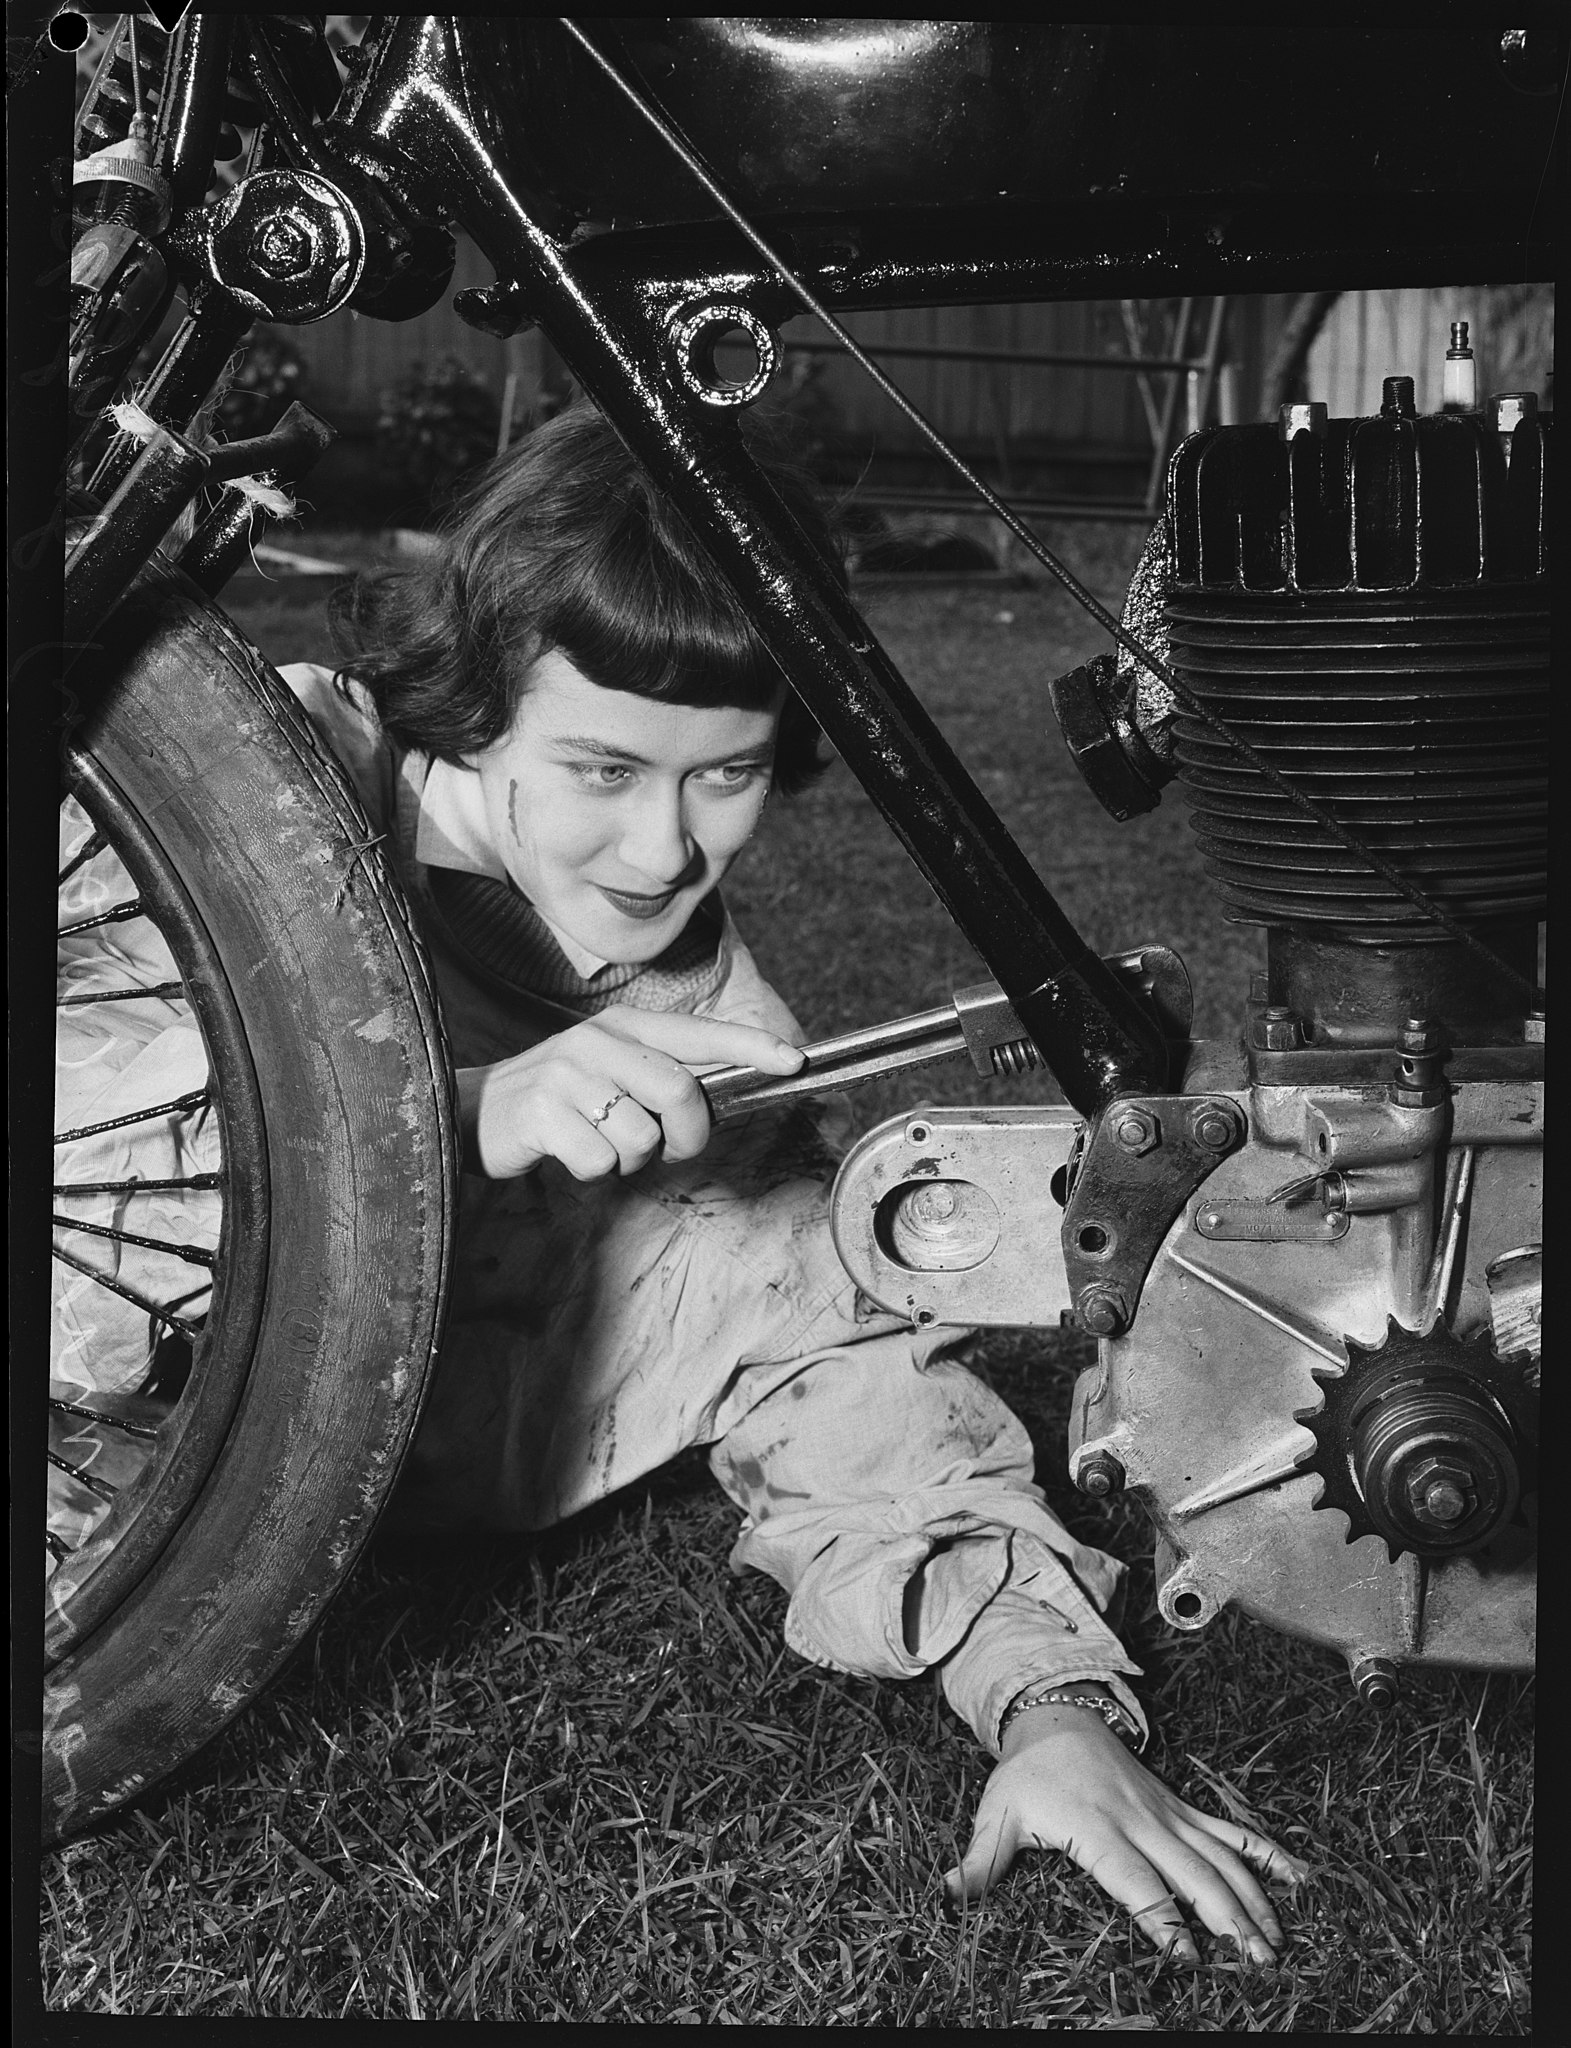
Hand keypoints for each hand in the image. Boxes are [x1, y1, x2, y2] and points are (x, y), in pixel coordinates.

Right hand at [456, 1006, 804, 1179]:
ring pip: (642, 1136)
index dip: (752, 1047)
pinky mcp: (541, 1113)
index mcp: (623, 1029)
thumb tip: (717, 1105)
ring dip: (630, 1159)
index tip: (796, 1061)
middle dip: (688, 1133)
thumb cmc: (559, 1101)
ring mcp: (567, 1075)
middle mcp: (598, 1042)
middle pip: (681, 1091)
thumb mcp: (610, 1074)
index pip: (701, 1033)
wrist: (473, 1112)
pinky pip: (600, 1161)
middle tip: (668, 1147)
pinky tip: (568, 1153)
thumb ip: (660, 1081)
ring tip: (599, 1144)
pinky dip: (593, 1172)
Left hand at [945, 1697, 1307, 1966]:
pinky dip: (1270, 1854)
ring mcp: (1169, 1815)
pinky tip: (1305, 1880)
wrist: (1058, 1714)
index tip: (1188, 1958)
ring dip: (1255, 1900)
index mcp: (1098, 1829)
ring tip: (1281, 1944)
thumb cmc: (1026, 1774)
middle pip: (1193, 1876)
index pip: (1136, 1882)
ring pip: (1222, 1858)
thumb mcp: (997, 1813)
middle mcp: (1142, 1822)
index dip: (1162, 1919)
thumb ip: (979, 1861)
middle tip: (1260, 1965)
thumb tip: (945, 1896)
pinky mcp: (1184, 1809)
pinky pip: (1233, 1831)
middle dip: (1228, 1921)